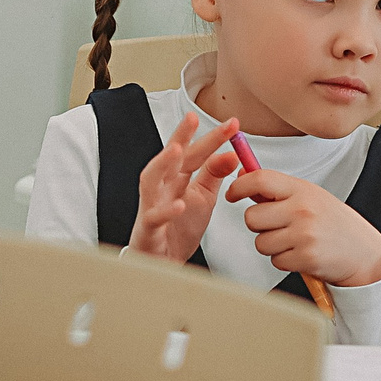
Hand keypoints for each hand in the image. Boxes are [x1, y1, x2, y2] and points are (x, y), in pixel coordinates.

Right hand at [127, 113, 242, 264]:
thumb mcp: (204, 198)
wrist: (165, 262)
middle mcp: (162, 187)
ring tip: (176, 150)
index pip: (194, 153)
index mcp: (177, 178)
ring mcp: (152, 206)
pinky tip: (178, 204)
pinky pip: (154, 218)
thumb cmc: (179, 229)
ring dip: (162, 164)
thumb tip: (231, 154)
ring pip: (150, 180)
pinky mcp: (148, 230)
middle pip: (169, 158)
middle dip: (180, 136)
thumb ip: (214, 175)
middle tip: (193, 118)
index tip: (232, 124)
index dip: (212, 138)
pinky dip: (165, 210)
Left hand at [226, 169, 380, 288]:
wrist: (363, 251)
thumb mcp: (310, 197)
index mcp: (302, 189)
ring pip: (261, 242)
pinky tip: (301, 254)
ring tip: (293, 241)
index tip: (233, 194)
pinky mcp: (305, 257)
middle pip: (252, 217)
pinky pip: (275, 260)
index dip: (239, 186)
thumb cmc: (334, 223)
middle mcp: (302, 209)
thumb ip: (277, 190)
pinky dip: (284, 260)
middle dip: (258, 225)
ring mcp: (304, 234)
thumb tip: (243, 176)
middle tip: (277, 226)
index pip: (260, 179)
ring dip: (271, 245)